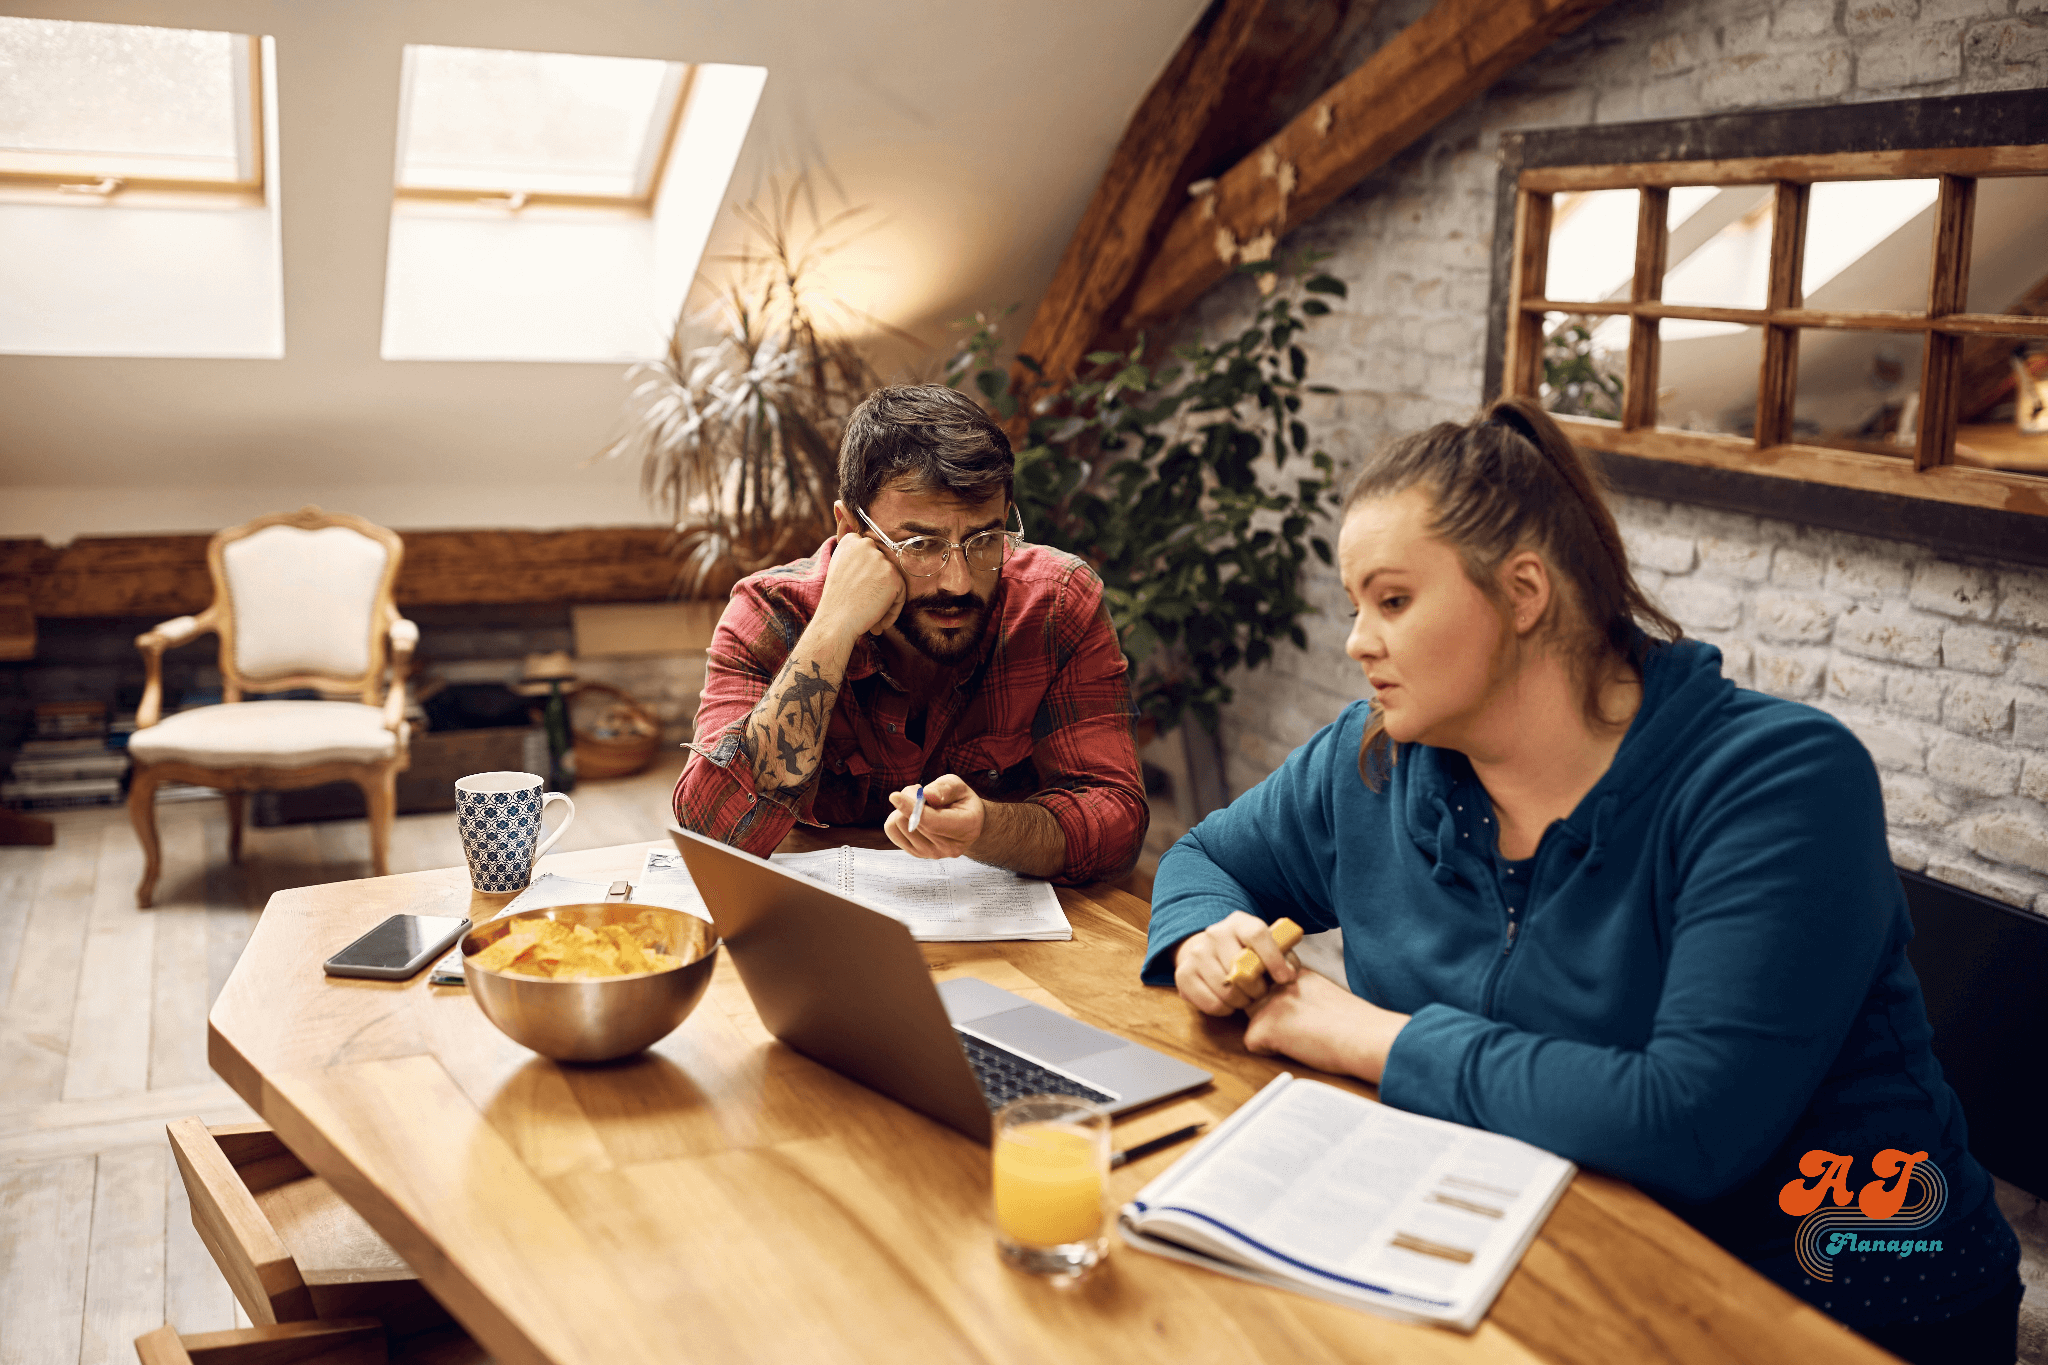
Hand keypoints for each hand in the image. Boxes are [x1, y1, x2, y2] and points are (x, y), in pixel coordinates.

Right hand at [817, 533, 905, 639]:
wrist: (836, 621)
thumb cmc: (837, 601)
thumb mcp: (839, 568)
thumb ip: (855, 557)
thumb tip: (873, 559)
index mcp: (851, 541)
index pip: (869, 550)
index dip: (867, 571)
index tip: (860, 587)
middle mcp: (866, 544)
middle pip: (882, 564)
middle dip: (878, 584)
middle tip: (866, 603)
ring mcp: (881, 560)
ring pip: (892, 579)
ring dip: (886, 597)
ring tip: (872, 615)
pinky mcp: (893, 576)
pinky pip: (901, 593)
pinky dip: (893, 610)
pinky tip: (881, 622)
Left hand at [884, 774, 984, 859]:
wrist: (964, 823)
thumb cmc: (961, 801)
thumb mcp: (958, 786)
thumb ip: (945, 788)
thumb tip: (927, 795)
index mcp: (965, 828)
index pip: (933, 822)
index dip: (912, 809)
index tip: (894, 795)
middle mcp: (949, 847)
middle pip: (912, 822)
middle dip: (911, 799)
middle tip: (921, 791)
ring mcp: (931, 854)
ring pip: (898, 825)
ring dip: (904, 808)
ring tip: (920, 804)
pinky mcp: (916, 853)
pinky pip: (892, 831)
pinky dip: (897, 817)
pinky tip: (912, 815)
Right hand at [1172, 912, 1298, 1016]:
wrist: (1208, 952)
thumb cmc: (1247, 954)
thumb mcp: (1269, 948)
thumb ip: (1284, 958)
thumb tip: (1288, 974)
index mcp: (1239, 922)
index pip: (1257, 934)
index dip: (1273, 958)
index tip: (1285, 978)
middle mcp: (1215, 933)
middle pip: (1242, 968)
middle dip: (1257, 988)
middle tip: (1260, 993)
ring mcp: (1196, 953)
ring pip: (1227, 990)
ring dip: (1241, 1001)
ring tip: (1245, 997)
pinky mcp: (1183, 974)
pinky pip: (1211, 1003)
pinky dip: (1224, 1009)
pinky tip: (1228, 1002)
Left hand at [1245, 972, 1407, 1083]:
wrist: (1364, 1036)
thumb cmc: (1356, 1023)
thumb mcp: (1327, 994)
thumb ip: (1303, 994)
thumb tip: (1292, 1009)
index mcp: (1297, 973)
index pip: (1270, 981)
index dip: (1278, 1001)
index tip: (1300, 1013)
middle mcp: (1280, 982)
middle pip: (1255, 998)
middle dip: (1267, 1015)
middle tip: (1298, 1029)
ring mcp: (1269, 1002)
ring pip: (1251, 1019)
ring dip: (1267, 1032)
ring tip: (1298, 1039)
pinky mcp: (1264, 1026)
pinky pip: (1251, 1043)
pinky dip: (1267, 1051)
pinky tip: (1294, 1049)